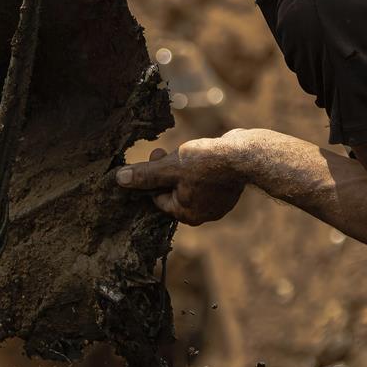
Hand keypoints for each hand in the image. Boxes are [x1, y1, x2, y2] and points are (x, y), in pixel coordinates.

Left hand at [114, 140, 247, 225]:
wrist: (248, 154)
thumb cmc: (208, 162)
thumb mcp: (170, 166)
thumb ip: (145, 175)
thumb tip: (119, 179)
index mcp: (187, 215)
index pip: (157, 198)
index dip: (152, 177)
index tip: (156, 156)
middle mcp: (203, 214)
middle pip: (172, 191)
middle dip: (167, 171)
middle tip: (168, 152)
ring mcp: (217, 203)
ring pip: (188, 184)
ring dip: (182, 168)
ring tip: (189, 152)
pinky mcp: (226, 189)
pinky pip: (204, 181)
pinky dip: (200, 168)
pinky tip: (204, 154)